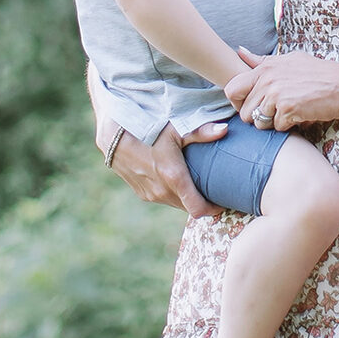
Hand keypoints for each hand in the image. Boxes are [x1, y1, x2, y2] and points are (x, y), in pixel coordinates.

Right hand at [106, 122, 224, 216]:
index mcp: (173, 178)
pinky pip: (163, 198)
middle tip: (214, 189)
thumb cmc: (147, 128)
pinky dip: (172, 193)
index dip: (214, 209)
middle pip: (189, 206)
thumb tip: (225, 130)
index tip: (224, 201)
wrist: (113, 134)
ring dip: (186, 197)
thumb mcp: (175, 128)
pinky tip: (175, 180)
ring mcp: (150, 194)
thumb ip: (201, 132)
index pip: (199, 209)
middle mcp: (161, 191)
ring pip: (175, 203)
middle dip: (202, 201)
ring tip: (196, 184)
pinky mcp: (141, 193)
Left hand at [225, 48, 338, 130]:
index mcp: (265, 68)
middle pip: (244, 113)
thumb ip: (262, 61)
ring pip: (259, 123)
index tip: (251, 107)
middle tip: (276, 113)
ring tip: (289, 113)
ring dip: (273, 123)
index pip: (231, 90)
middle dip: (258, 118)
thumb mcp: (289, 60)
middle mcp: (268, 80)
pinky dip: (289, 126)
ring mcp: (277, 94)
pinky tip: (301, 115)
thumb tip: (239, 51)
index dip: (238, 104)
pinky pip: (277, 127)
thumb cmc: (319, 74)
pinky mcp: (287, 109)